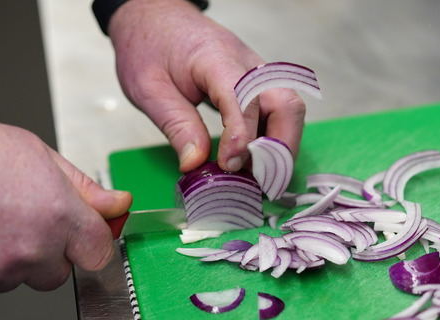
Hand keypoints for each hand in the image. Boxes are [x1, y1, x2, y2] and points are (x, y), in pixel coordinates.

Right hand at [0, 103, 130, 296]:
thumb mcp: (39, 155)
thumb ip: (85, 188)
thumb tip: (118, 205)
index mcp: (59, 216)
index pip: (100, 252)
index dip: (90, 242)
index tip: (82, 234)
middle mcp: (32, 251)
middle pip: (59, 273)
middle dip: (49, 253)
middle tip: (22, 220)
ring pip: (20, 279)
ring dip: (12, 260)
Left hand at [107, 0, 305, 172]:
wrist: (154, 14)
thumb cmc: (149, 45)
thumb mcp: (149, 89)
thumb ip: (176, 126)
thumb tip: (195, 165)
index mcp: (216, 59)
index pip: (245, 98)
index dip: (242, 136)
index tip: (230, 166)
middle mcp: (247, 63)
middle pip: (286, 104)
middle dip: (280, 148)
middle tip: (260, 182)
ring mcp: (257, 72)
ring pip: (290, 109)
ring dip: (281, 147)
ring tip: (259, 178)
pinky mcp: (257, 83)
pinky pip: (278, 111)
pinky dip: (274, 139)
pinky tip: (255, 162)